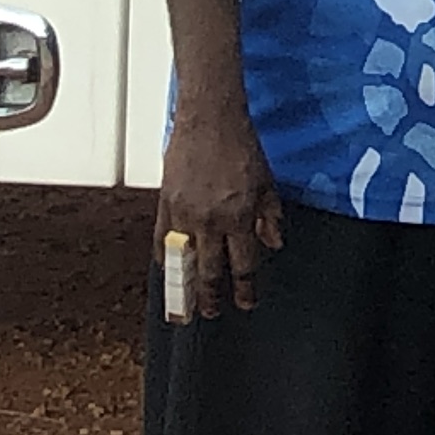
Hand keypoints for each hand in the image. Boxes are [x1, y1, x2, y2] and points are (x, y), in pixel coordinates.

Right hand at [155, 105, 285, 319]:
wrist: (210, 120)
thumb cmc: (242, 146)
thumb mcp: (268, 180)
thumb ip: (271, 214)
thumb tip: (274, 244)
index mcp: (240, 216)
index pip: (243, 263)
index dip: (245, 287)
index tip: (245, 303)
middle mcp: (211, 221)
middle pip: (210, 270)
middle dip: (211, 297)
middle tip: (210, 314)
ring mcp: (183, 215)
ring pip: (182, 261)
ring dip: (183, 286)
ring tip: (182, 307)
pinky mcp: (164, 205)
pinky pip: (160, 240)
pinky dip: (162, 257)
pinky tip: (164, 268)